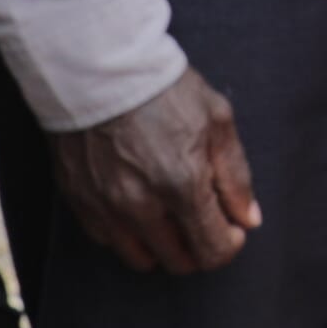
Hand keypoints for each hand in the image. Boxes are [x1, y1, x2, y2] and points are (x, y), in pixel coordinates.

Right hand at [54, 67, 257, 277]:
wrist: (97, 65)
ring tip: (171, 215)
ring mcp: (105, 206)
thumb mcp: (217, 120)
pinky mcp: (79, 200)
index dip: (230, 244)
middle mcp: (141, 206)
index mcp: (182, 185)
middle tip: (204, 219)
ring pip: (140, 258)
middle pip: (179, 262)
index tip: (233, 227)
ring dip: (163, 246)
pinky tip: (137, 205)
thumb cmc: (162, 88)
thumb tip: (248, 219)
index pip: (213, 250)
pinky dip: (127, 232)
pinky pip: (107, 239)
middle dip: (200, 248)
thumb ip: (235, 176)